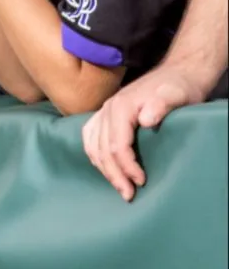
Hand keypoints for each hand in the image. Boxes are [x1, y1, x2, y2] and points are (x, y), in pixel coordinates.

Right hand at [82, 64, 205, 201]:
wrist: (175, 73)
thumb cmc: (178, 87)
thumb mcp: (176, 93)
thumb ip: (161, 103)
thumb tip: (145, 120)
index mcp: (121, 106)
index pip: (117, 143)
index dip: (127, 165)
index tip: (141, 181)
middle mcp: (107, 109)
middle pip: (102, 148)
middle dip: (114, 174)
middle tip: (128, 194)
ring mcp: (104, 111)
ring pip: (93, 145)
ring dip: (103, 168)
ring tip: (118, 186)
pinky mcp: (104, 115)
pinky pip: (89, 137)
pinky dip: (94, 154)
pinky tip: (103, 166)